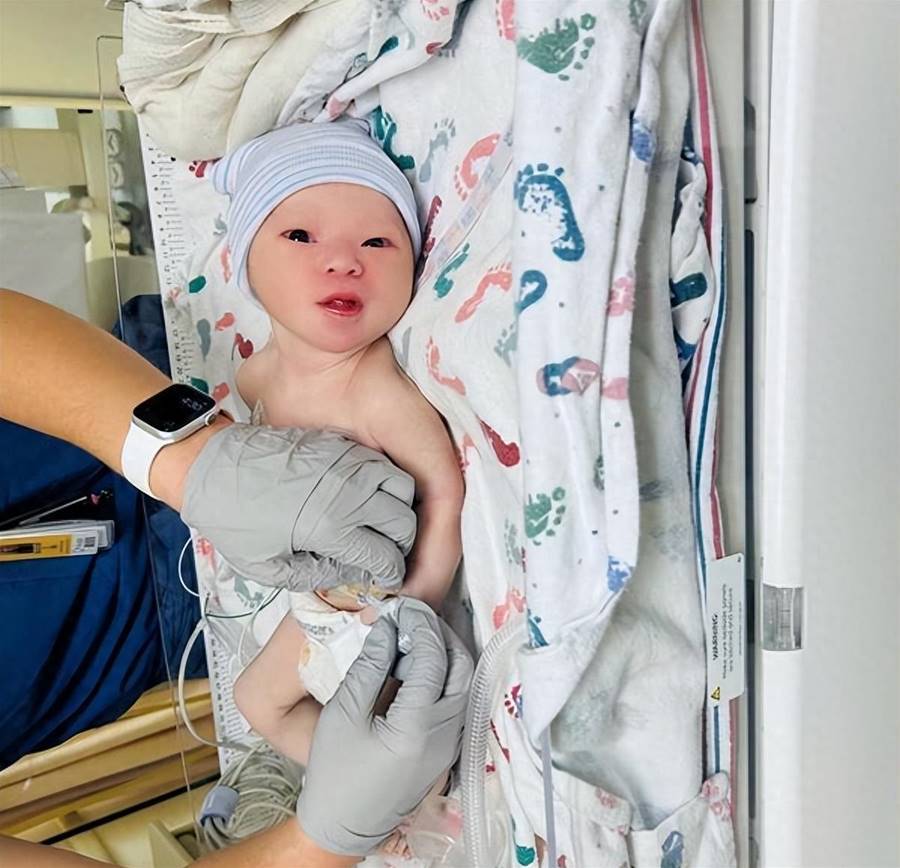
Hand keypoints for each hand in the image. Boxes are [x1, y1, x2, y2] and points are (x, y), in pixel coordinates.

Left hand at [180, 424, 415, 592]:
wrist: (212, 468)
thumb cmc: (235, 520)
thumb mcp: (272, 568)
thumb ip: (320, 576)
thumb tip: (353, 575)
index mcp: (331, 528)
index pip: (386, 557)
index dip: (390, 575)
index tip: (386, 581)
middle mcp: (348, 493)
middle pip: (404, 524)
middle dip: (400, 546)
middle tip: (384, 555)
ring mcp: (348, 465)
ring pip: (403, 490)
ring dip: (399, 512)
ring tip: (380, 526)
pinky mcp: (341, 447)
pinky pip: (381, 466)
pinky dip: (385, 485)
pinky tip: (366, 500)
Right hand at [297, 598, 472, 856]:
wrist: (344, 824)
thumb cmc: (336, 771)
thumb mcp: (344, 712)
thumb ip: (370, 666)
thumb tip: (388, 627)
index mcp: (418, 726)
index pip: (433, 658)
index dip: (419, 626)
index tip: (400, 608)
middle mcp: (446, 733)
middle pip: (461, 666)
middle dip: (439, 634)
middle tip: (411, 617)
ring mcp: (451, 742)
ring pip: (464, 682)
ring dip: (445, 653)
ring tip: (412, 637)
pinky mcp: (448, 747)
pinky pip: (457, 699)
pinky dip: (444, 675)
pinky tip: (417, 666)